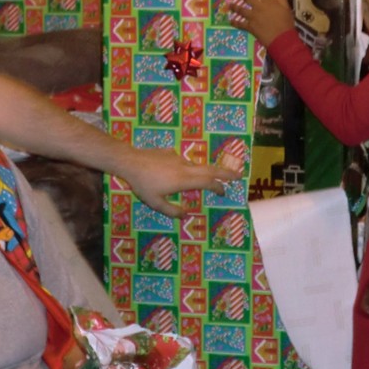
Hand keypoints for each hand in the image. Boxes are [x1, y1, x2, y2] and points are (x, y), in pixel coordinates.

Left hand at [116, 147, 240, 218]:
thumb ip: (172, 210)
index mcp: (184, 180)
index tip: (224, 192)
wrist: (130, 161)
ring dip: (205, 171)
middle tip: (238, 175)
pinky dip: (185, 168)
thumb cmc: (143, 184)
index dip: (219, 187)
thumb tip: (185, 215)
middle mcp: (185, 167)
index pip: (208, 182)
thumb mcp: (155, 203)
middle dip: (226, 172)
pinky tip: (173, 174)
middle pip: (211, 169)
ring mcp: (178, 158)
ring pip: (197, 165)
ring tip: (205, 179)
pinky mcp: (170, 152)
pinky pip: (182, 162)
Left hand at [228, 0, 295, 46]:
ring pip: (241, 10)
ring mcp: (253, 17)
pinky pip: (240, 24)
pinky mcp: (250, 27)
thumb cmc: (286, 23)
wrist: (282, 38)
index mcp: (268, 1)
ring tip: (230, 4)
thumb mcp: (286, 8)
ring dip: (235, 6)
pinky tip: (231, 21)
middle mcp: (258, 7)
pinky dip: (235, 23)